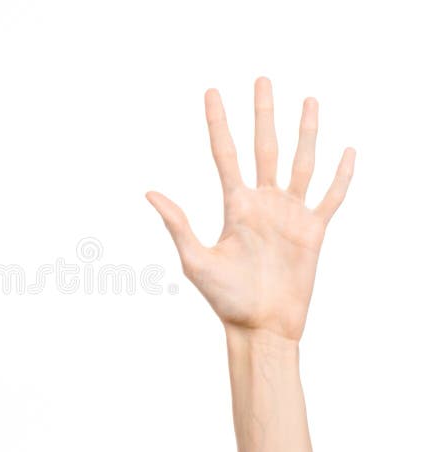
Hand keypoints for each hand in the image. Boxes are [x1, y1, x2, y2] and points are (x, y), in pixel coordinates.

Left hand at [147, 78, 354, 340]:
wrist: (260, 326)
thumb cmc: (225, 299)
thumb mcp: (195, 260)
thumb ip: (178, 224)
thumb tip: (149, 192)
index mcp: (234, 205)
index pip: (225, 153)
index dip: (219, 122)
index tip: (212, 92)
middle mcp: (263, 203)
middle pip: (264, 147)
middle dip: (264, 113)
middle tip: (262, 80)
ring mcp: (290, 214)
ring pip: (301, 162)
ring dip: (306, 132)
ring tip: (308, 100)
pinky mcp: (314, 231)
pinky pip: (331, 197)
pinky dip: (341, 175)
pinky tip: (346, 151)